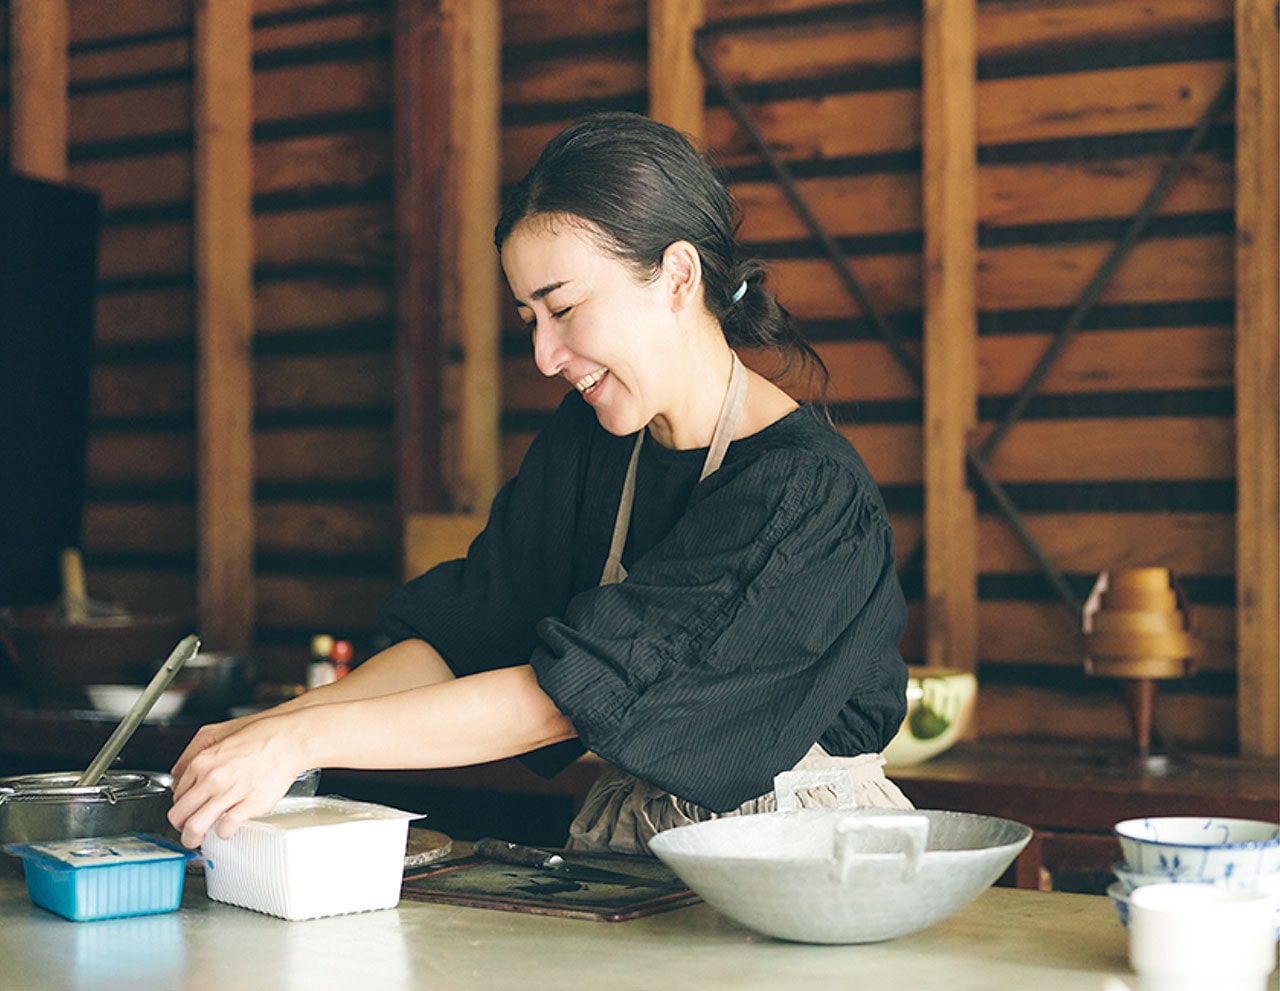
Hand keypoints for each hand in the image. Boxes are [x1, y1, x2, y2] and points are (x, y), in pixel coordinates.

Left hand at [167, 711, 309, 848]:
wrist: (288, 740)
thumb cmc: (260, 735)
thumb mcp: (218, 733)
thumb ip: (195, 752)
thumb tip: (180, 773)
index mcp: (201, 762)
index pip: (176, 793)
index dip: (181, 803)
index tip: (187, 806)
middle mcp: (212, 779)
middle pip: (178, 814)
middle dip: (179, 825)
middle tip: (185, 827)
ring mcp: (229, 793)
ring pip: (194, 827)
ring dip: (192, 837)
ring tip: (197, 838)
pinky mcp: (248, 806)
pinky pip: (225, 829)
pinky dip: (223, 832)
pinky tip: (227, 826)